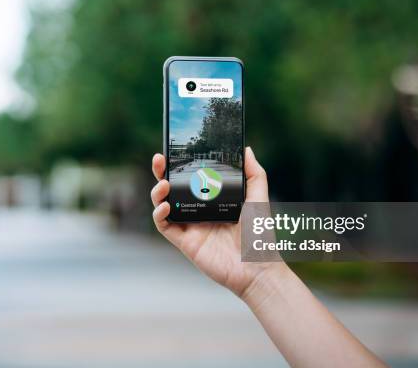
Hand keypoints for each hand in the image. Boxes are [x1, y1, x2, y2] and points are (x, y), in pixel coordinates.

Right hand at [150, 147, 277, 296]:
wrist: (257, 267)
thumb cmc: (260, 235)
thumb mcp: (258, 198)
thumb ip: (254, 174)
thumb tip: (246, 149)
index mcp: (213, 199)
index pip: (191, 178)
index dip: (180, 164)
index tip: (175, 150)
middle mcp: (199, 211)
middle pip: (172, 188)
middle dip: (161, 172)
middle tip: (160, 159)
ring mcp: (190, 226)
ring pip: (163, 205)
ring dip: (157, 192)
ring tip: (163, 183)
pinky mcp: (184, 242)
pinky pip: (164, 226)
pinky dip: (159, 214)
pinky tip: (166, 205)